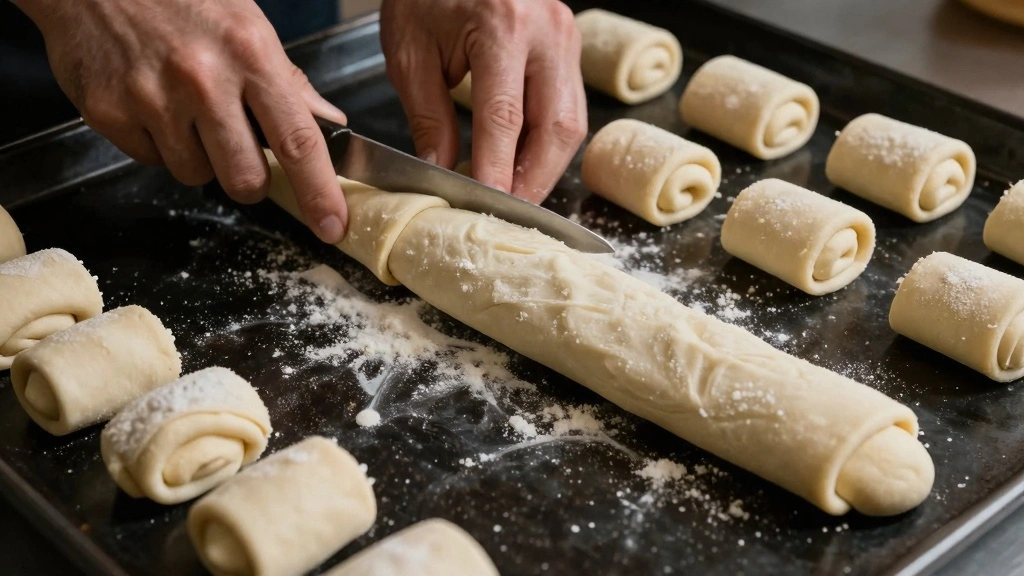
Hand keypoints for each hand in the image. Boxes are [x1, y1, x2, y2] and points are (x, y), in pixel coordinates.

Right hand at [14, 0, 349, 242]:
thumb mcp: (247, 26)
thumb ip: (288, 83)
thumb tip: (329, 124)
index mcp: (250, 54)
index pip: (298, 141)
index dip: (319, 192)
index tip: (332, 225)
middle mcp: (203, 79)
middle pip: (245, 179)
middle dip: (249, 178)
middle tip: (238, 146)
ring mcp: (152, 97)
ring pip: (195, 175)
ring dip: (198, 157)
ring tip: (185, 109)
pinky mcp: (108, 111)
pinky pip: (150, 160)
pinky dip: (156, 143)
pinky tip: (152, 103)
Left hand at [380, 0, 587, 203]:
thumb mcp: (411, 52)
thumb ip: (429, 117)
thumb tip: (441, 172)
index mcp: (502, 26)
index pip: (505, 118)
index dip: (496, 170)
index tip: (484, 205)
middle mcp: (546, 31)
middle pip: (557, 127)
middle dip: (534, 179)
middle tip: (507, 212)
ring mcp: (566, 36)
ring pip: (571, 122)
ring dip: (545, 166)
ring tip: (513, 194)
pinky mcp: (569, 45)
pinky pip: (567, 106)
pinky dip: (546, 141)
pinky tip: (522, 162)